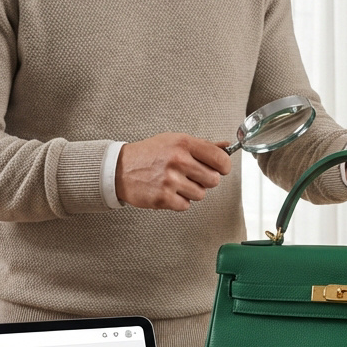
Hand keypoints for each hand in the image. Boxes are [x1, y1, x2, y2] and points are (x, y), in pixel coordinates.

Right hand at [115, 133, 230, 210]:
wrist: (120, 168)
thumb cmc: (149, 154)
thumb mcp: (174, 141)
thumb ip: (202, 145)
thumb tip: (226, 146)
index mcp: (183, 144)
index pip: (219, 158)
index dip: (224, 166)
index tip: (220, 168)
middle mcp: (178, 160)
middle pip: (214, 180)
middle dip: (206, 180)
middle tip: (193, 176)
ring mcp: (170, 180)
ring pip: (201, 194)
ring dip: (192, 192)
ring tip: (177, 183)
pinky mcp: (163, 197)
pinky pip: (185, 205)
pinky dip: (179, 201)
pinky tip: (169, 191)